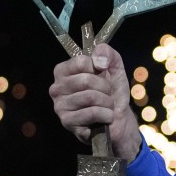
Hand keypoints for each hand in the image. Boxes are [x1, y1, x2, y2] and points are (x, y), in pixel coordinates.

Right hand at [48, 43, 141, 160]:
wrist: (119, 117)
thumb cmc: (112, 91)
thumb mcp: (114, 67)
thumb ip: (107, 53)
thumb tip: (99, 60)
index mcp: (63, 71)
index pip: (82, 62)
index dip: (99, 69)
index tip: (103, 75)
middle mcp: (56, 88)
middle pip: (86, 80)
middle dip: (105, 88)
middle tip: (107, 94)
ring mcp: (59, 106)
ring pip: (90, 97)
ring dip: (107, 102)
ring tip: (106, 106)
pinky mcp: (67, 122)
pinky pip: (92, 113)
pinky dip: (106, 115)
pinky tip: (104, 117)